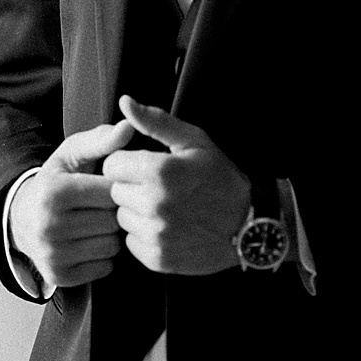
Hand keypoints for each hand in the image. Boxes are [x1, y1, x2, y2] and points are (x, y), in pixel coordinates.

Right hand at [9, 120, 132, 288]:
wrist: (22, 218)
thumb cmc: (56, 181)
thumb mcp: (72, 155)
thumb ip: (101, 140)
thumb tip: (129, 126)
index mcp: (54, 192)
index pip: (111, 192)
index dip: (117, 187)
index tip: (111, 185)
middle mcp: (49, 226)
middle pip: (113, 220)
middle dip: (115, 212)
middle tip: (103, 206)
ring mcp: (52, 254)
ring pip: (111, 246)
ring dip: (111, 235)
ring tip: (97, 222)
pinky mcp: (58, 276)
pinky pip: (104, 267)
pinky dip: (103, 256)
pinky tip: (90, 242)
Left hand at [103, 95, 252, 274]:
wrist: (249, 225)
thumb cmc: (221, 179)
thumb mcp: (194, 141)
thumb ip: (155, 122)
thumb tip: (125, 102)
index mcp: (160, 172)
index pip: (111, 164)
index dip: (127, 163)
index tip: (143, 166)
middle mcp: (154, 204)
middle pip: (114, 191)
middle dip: (131, 186)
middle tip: (159, 187)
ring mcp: (156, 234)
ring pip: (122, 218)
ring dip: (136, 211)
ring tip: (164, 207)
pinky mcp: (158, 258)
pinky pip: (131, 242)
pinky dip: (144, 235)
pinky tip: (167, 227)